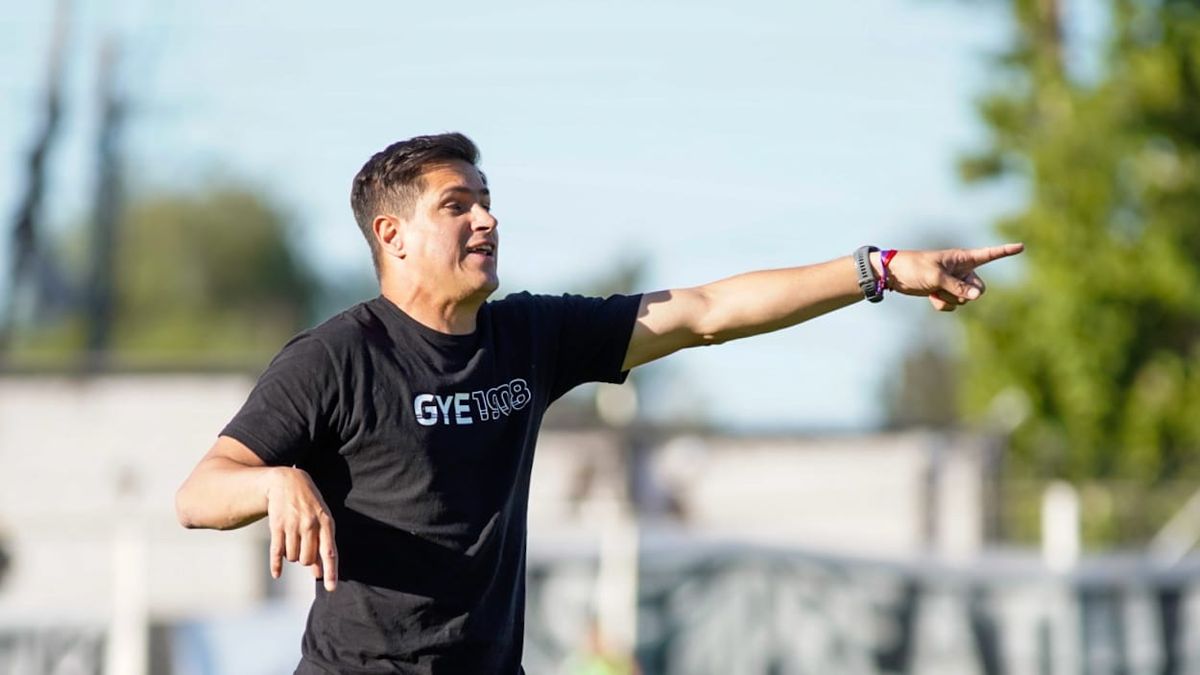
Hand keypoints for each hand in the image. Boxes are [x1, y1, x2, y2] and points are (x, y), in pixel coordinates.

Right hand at [265, 467, 337, 591]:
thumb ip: (322, 544)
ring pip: (293, 557)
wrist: (287, 481)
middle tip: (303, 549)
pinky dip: (276, 565)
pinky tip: (277, 574)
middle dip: (305, 560)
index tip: (331, 588)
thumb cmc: (309, 503)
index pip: (329, 552)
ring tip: (293, 542)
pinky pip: (277, 552)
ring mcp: (293, 525)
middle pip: (308, 559)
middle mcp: (310, 525)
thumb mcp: (321, 519)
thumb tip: (320, 572)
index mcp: (326, 522)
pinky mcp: (277, 526)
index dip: (331, 572)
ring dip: (292, 556)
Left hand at [885, 243, 1023, 310]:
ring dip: (950, 299)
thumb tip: (976, 297)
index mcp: (962, 258)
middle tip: (948, 288)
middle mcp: (961, 270)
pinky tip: (931, 296)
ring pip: (964, 300)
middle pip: (979, 289)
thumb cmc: (914, 267)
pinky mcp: (944, 293)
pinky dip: (942, 304)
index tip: (1021, 247)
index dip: (1005, 252)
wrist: (895, 275)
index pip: (988, 255)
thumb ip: (957, 287)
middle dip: (966, 293)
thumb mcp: (936, 276)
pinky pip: (952, 305)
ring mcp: (953, 283)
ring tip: (934, 289)